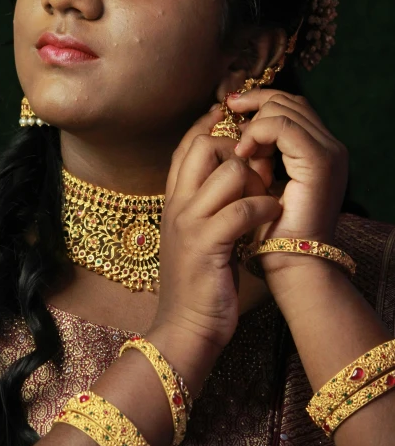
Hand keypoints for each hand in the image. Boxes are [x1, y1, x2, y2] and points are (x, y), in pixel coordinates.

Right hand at [149, 107, 280, 358]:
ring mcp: (189, 223)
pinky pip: (242, 209)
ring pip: (228, 172)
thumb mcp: (196, 233)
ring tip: (266, 199)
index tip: (231, 117)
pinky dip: (264, 208)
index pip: (187, 144)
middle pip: (204, 145)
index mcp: (174, 199)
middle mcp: (177, 204)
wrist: (184, 328)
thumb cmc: (199, 281)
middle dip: (237, 150)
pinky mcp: (206, 245)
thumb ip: (209, 201)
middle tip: (256, 171)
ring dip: (257, 181)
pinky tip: (272, 217)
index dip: (209, 125)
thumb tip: (240, 169)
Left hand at [227, 89, 348, 274]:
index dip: (259, 99)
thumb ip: (256, 151)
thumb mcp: (258, 178)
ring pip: (285, 110)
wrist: (287, 261)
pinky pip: (285, 128)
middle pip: (289, 101)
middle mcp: (329, 146)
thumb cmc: (268, 226)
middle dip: (254, 103)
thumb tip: (233, 121)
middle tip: (228, 115)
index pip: (290, 105)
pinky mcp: (320, 163)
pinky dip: (259, 132)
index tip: (229, 106)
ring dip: (254, 122)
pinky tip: (243, 150)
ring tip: (238, 146)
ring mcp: (328, 153)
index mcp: (318, 148)